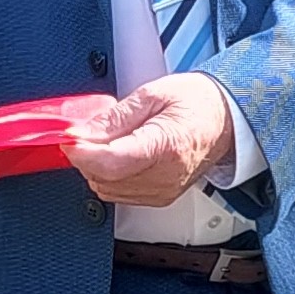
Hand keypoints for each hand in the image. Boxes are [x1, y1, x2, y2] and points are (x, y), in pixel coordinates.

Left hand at [67, 73, 239, 206]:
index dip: (82, 151)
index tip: (70, 137)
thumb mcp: (152, 95)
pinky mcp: (159, 199)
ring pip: (106, 189)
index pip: (110, 162)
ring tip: (110, 141)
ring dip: (97, 167)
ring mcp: (162, 191)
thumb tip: (82, 132)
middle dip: (87, 155)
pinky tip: (120, 156)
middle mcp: (165, 176)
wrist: (224, 121)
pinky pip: (119, 194)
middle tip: (89, 132)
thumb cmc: (196, 103)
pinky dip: (111, 176)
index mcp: (166, 145)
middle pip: (104, 178)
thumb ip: (113, 117)